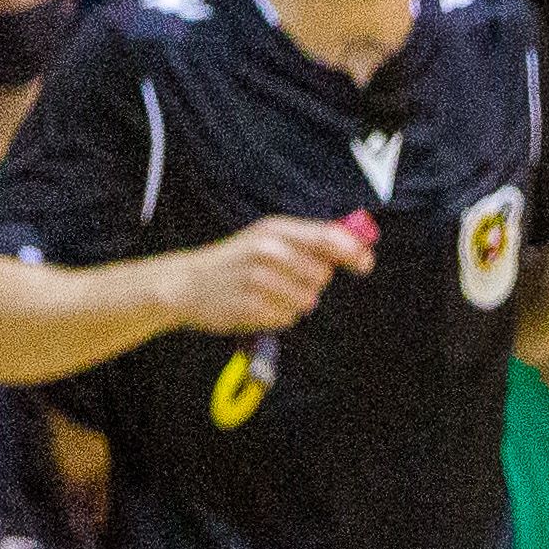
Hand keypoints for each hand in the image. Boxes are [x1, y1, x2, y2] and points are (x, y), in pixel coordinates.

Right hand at [164, 214, 372, 334]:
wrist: (185, 284)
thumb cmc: (233, 261)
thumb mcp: (267, 238)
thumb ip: (310, 240)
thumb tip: (359, 247)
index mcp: (275, 229)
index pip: (331, 238)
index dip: (355, 253)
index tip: (364, 265)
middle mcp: (268, 251)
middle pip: (323, 275)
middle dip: (311, 281)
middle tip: (283, 278)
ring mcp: (259, 279)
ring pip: (308, 300)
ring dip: (294, 301)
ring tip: (266, 292)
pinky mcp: (252, 306)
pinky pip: (287, 318)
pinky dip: (277, 316)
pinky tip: (255, 304)